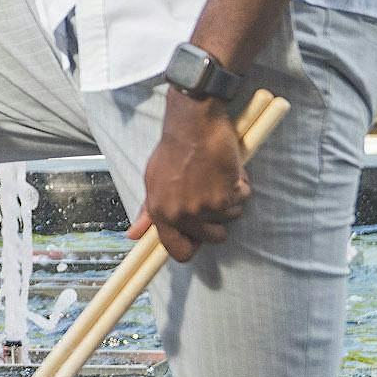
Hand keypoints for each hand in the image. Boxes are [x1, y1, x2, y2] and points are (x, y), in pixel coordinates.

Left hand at [132, 91, 250, 261]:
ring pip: (231, 216)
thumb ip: (148, 212)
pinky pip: (243, 198)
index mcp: (161, 213)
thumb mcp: (153, 181)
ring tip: (217, 175)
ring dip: (231, 197)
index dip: (193, 247)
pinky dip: (241, 183)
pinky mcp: (226, 195)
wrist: (193, 125)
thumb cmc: (173, 150)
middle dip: (220, 219)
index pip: (178, 252)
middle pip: (214, 238)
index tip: (199, 236)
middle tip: (215, 194)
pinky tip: (228, 168)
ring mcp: (205, 207)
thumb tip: (133, 235)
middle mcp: (182, 214)